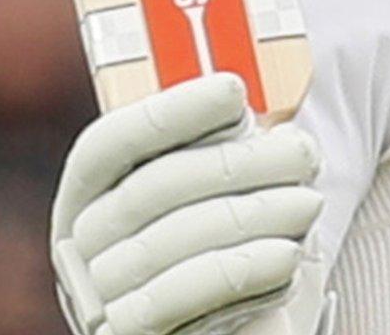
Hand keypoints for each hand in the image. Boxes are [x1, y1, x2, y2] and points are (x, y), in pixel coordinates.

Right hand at [51, 73, 323, 334]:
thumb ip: (222, 148)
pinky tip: (287, 257)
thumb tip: (264, 92)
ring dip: (252, 215)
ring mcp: (98, 299)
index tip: (234, 90)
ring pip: (172, 242)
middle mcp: (80, 245)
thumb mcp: (218, 196)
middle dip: (237, 164)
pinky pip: (180, 298)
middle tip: (303, 153)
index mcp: (89, 195)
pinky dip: (239, 270)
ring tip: (309, 204)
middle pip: (151, 189)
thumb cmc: (229, 256)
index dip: (170, 111)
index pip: (110, 143)